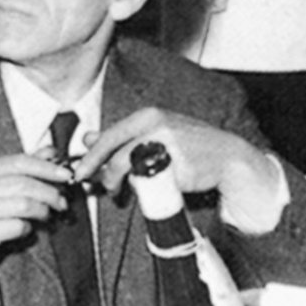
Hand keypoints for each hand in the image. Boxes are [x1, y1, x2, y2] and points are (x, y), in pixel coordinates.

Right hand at [0, 152, 70, 280]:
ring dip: (43, 210)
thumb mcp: (6, 183)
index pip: (20, 161)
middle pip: (24, 184)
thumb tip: (52, 152)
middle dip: (50, 192)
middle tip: (63, 202)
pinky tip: (27, 228)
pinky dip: (29, 227)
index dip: (47, 167)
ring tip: (47, 214)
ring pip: (24, 205)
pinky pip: (18, 226)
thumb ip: (28, 166)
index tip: (67, 174)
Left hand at [74, 106, 277, 201]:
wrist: (225, 157)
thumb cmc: (189, 145)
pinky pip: (147, 180)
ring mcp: (165, 145)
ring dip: (114, 180)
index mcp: (148, 116)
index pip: (109, 134)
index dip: (91, 154)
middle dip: (95, 168)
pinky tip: (137, 190)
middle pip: (114, 149)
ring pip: (127, 165)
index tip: (80, 170)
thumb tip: (89, 137)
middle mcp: (155, 126)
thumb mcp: (155, 132)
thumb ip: (123, 136)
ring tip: (115, 189)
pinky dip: (138, 187)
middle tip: (86, 181)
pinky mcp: (175, 165)